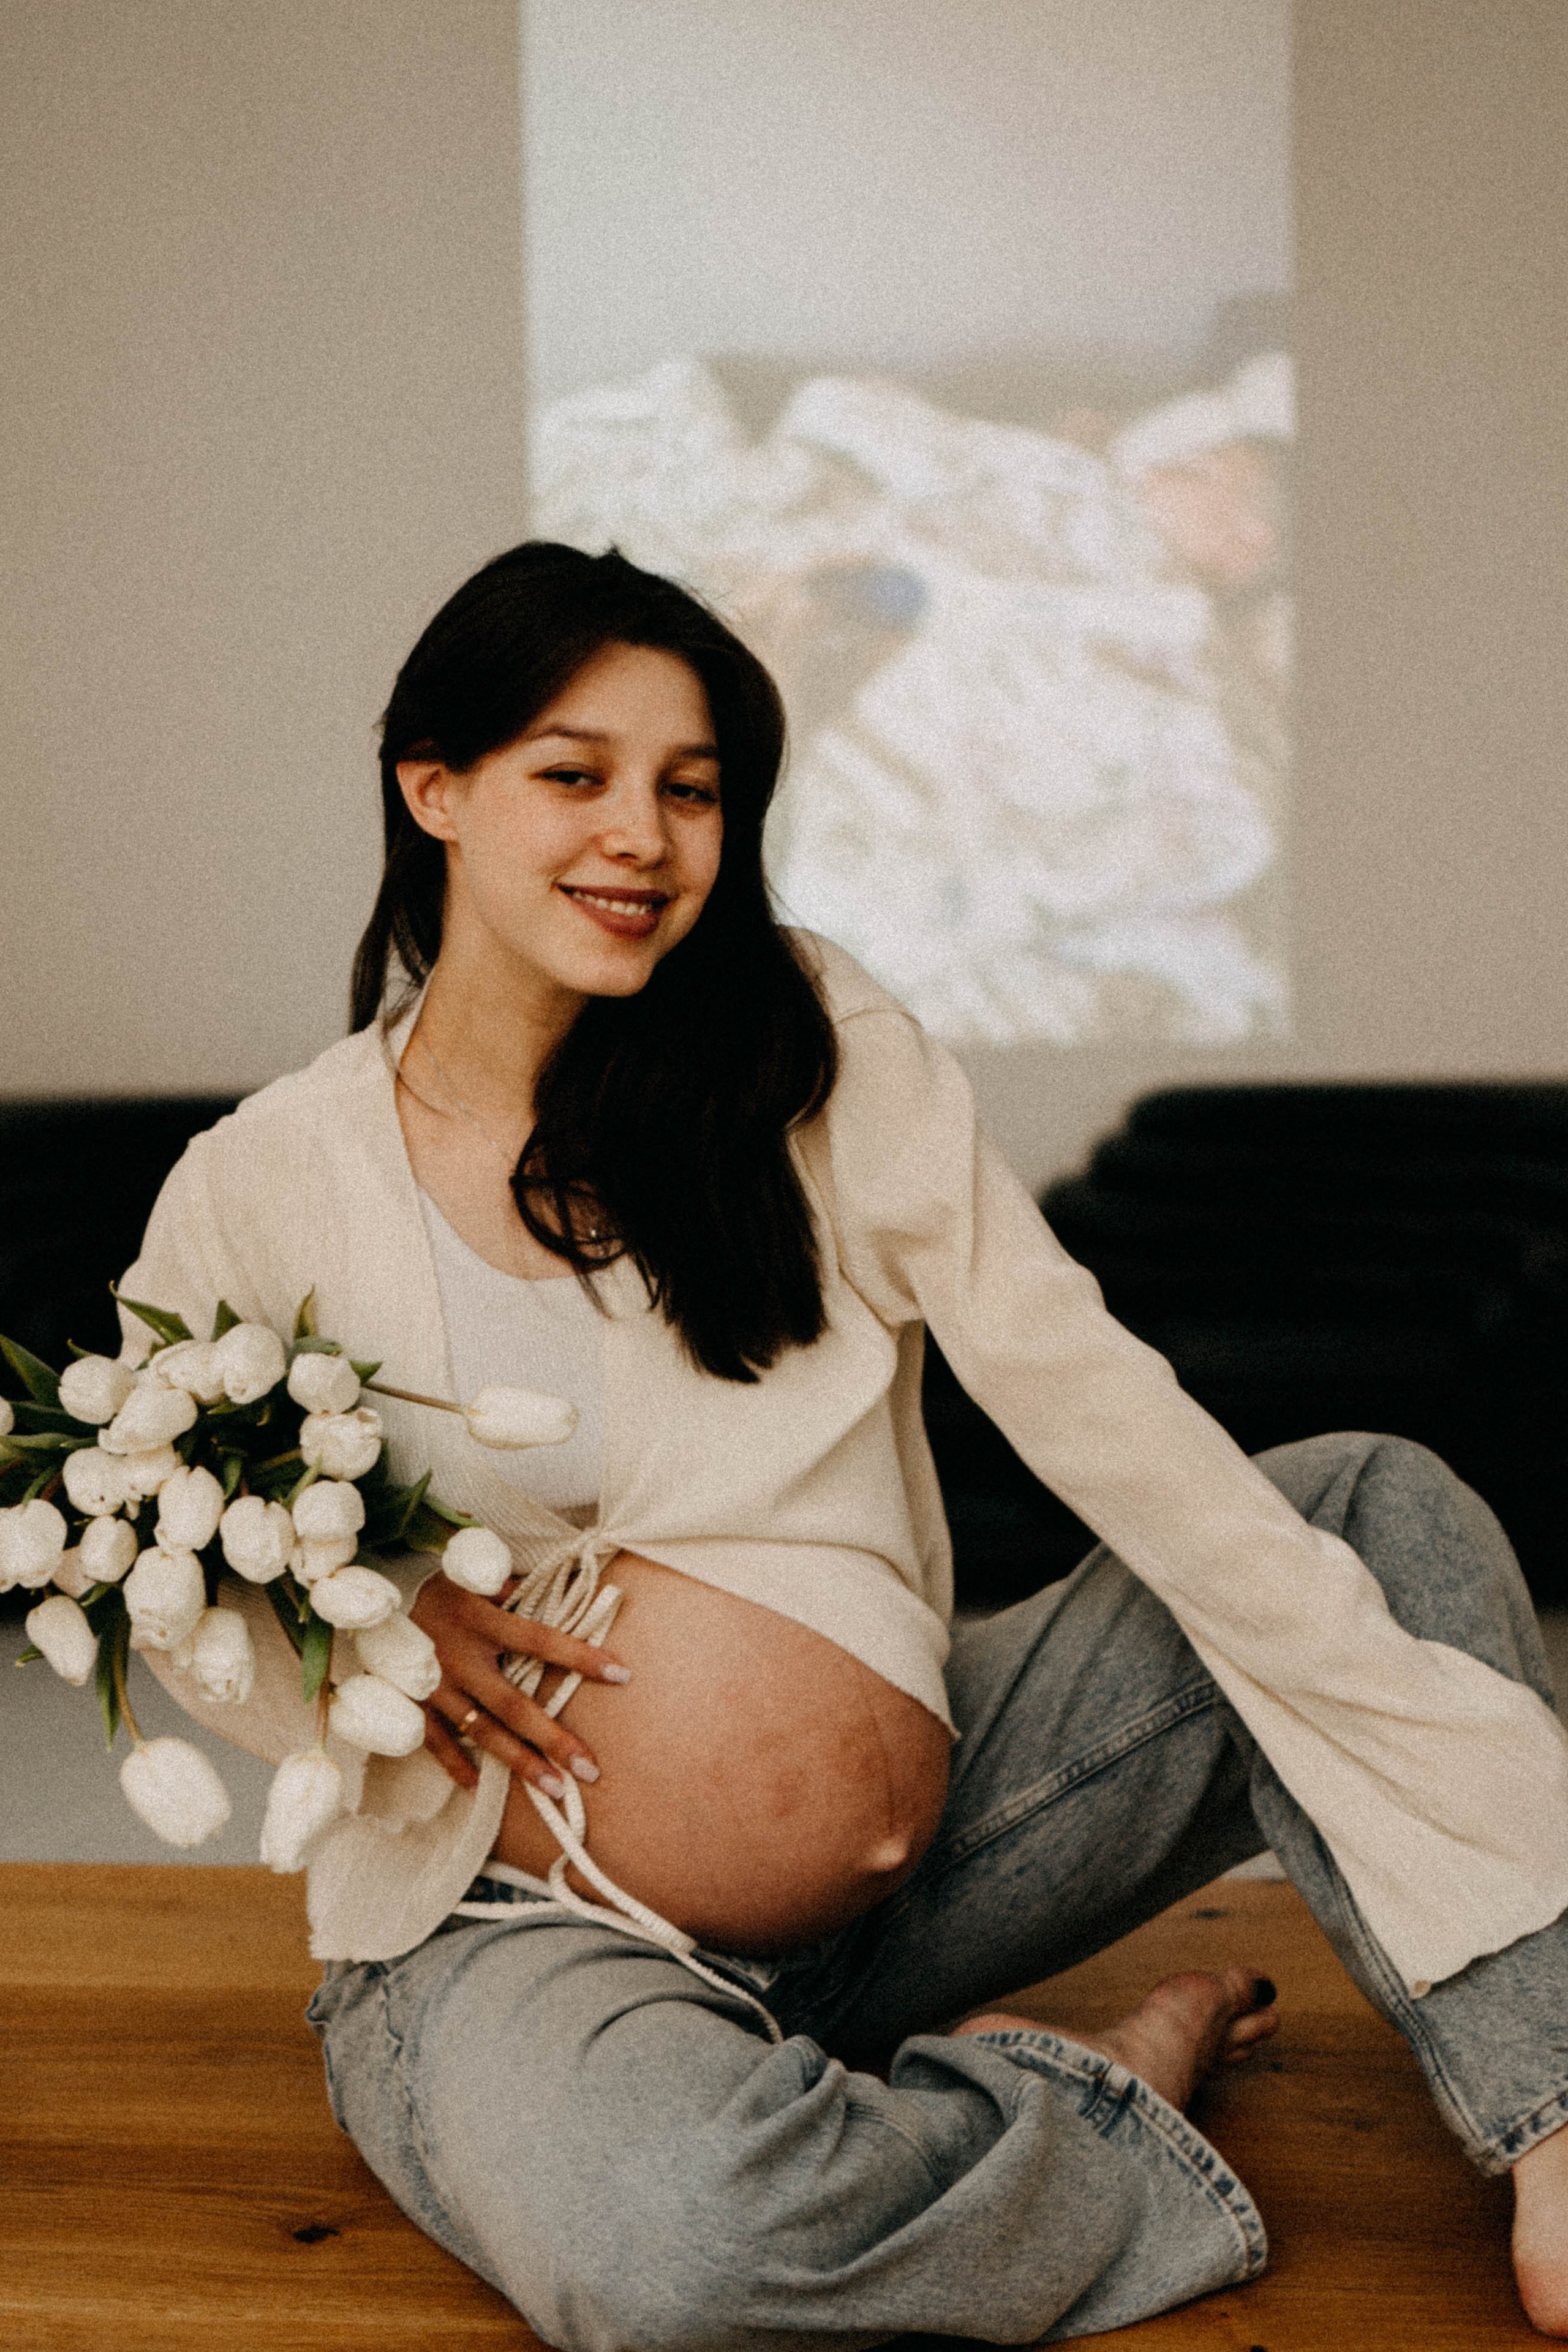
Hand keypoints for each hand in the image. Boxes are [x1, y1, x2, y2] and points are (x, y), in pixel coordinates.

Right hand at [409, 1573, 629, 1796]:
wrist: (369, 1600)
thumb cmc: (434, 1584)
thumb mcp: (470, 1574)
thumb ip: (507, 1586)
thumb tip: (540, 1587)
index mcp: (479, 1620)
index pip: (539, 1640)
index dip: (580, 1656)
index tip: (621, 1674)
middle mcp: (458, 1659)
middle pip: (513, 1706)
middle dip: (554, 1739)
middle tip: (590, 1770)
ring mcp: (433, 1687)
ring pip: (482, 1733)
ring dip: (520, 1763)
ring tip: (555, 1790)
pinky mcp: (411, 1705)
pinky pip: (436, 1742)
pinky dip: (456, 1765)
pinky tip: (479, 1786)